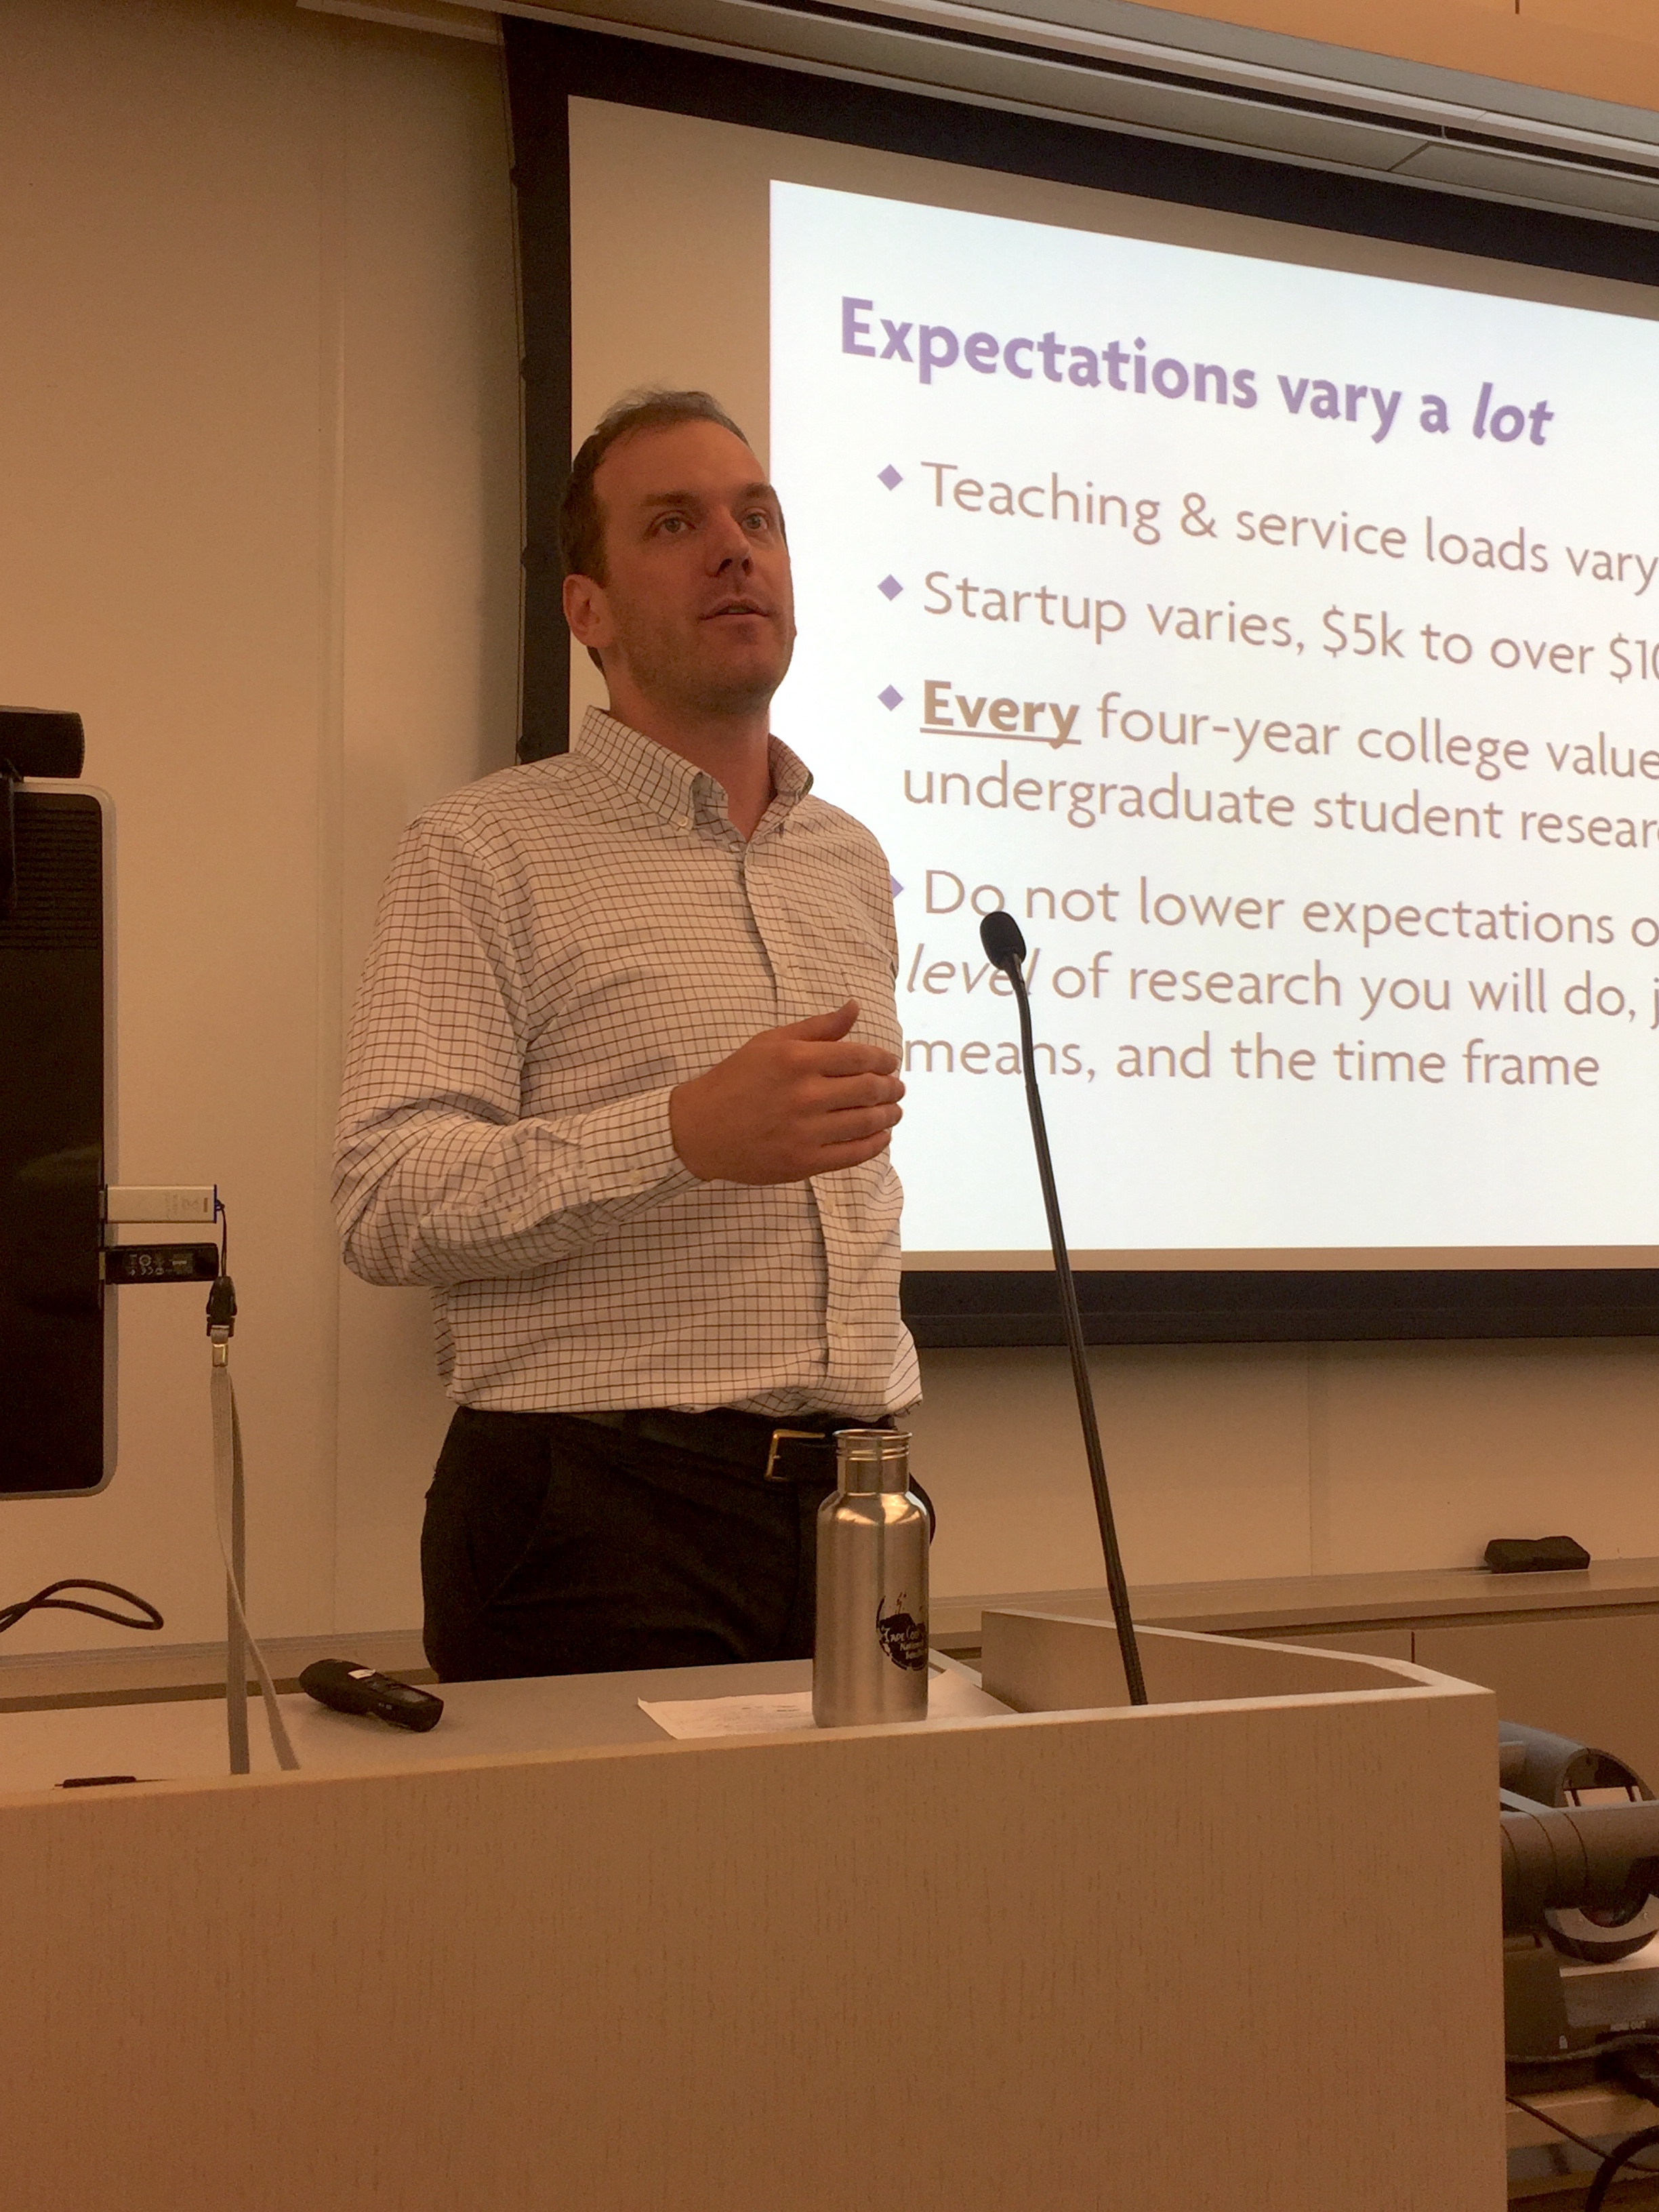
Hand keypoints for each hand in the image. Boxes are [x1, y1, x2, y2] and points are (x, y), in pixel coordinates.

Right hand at [669, 1001, 903, 1183]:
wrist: (700, 1129)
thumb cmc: (735, 1080)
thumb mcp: (771, 1043)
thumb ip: (817, 1028)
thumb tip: (854, 1009)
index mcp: (797, 1060)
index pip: (860, 1057)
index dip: (884, 1060)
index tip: (890, 1063)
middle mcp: (805, 1095)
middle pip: (869, 1090)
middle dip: (891, 1087)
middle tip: (898, 1087)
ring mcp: (805, 1132)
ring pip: (866, 1122)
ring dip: (889, 1115)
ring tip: (895, 1111)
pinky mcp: (804, 1162)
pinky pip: (853, 1154)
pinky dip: (875, 1144)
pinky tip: (882, 1137)